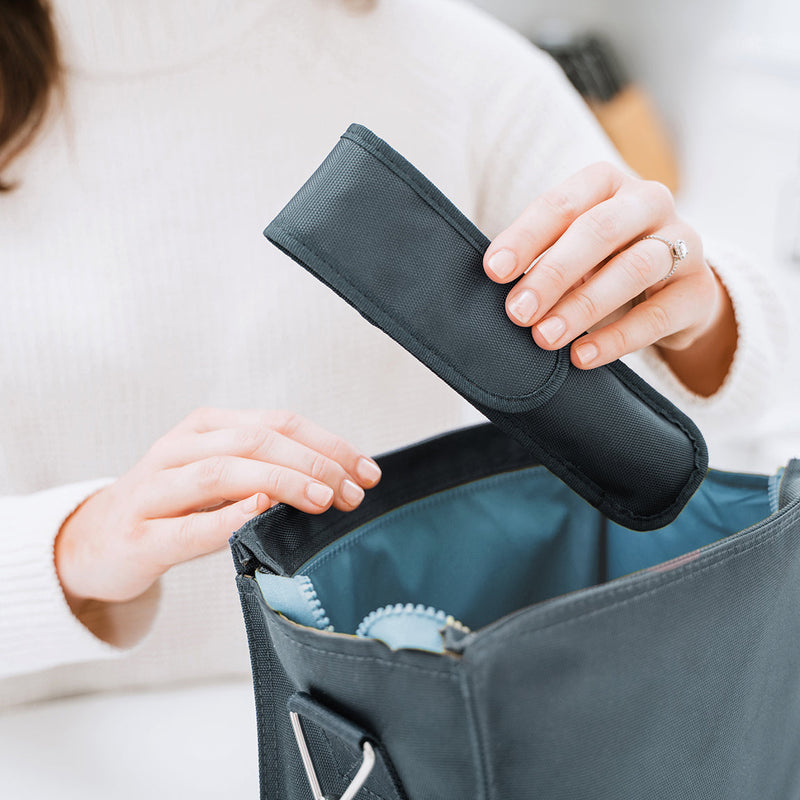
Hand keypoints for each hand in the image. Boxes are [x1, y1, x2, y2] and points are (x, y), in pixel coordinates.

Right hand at [55, 408, 381, 605]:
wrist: (95, 543)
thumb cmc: (174, 508)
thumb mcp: (221, 478)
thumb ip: (267, 470)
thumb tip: (338, 480)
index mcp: (206, 427)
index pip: (279, 423)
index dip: (328, 444)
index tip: (367, 471)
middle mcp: (179, 448)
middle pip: (256, 441)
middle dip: (313, 463)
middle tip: (352, 492)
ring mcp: (155, 489)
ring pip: (223, 472)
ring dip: (281, 482)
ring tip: (323, 499)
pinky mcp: (139, 535)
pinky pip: (187, 526)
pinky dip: (227, 518)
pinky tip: (259, 513)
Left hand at [483, 162, 735, 392]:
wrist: (674, 293)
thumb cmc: (603, 263)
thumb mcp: (571, 251)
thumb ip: (538, 259)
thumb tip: (493, 286)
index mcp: (607, 184)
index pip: (562, 203)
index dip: (526, 237)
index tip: (493, 272)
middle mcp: (649, 203)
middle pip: (599, 230)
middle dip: (552, 273)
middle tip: (517, 313)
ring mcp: (683, 243)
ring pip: (634, 268)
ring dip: (583, 306)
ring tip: (545, 338)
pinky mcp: (698, 291)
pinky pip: (659, 315)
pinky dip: (617, 338)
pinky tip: (582, 357)